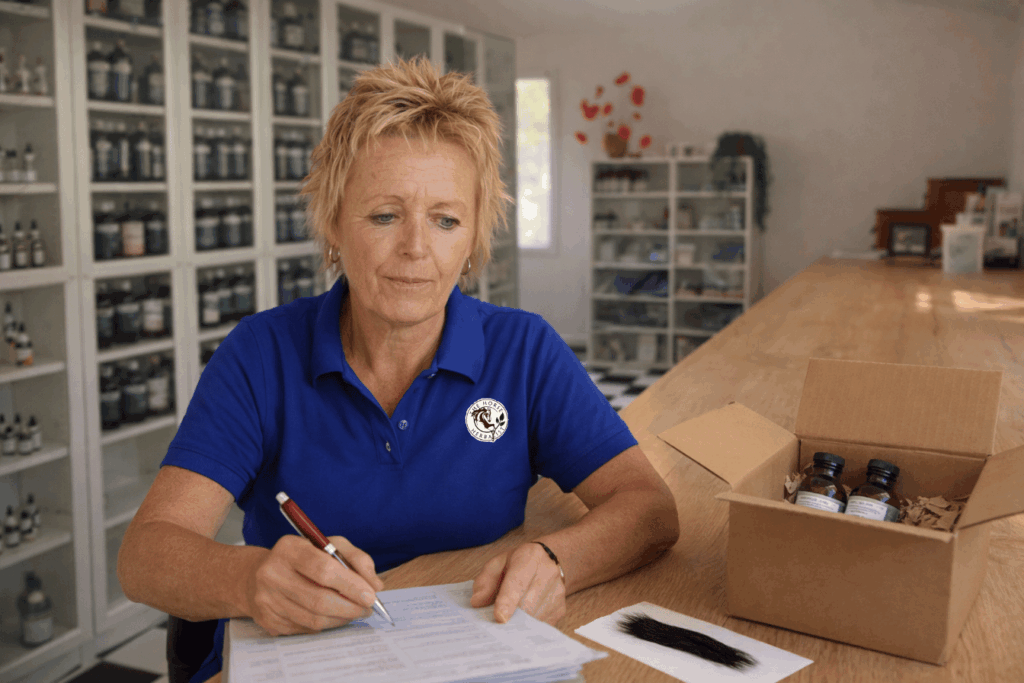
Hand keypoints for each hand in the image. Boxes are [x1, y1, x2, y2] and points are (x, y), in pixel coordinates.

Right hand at [243, 534, 383, 635]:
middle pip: (319, 599)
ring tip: (354, 612)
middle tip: (367, 609)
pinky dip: (325, 625)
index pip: (323, 569)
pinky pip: (305, 629)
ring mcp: (266, 599)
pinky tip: (333, 616)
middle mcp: (272, 573)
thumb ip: (356, 559)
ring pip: (314, 619)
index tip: (370, 595)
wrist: (257, 575)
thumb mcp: (329, 545)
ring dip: (341, 619)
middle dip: (350, 607)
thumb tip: (375, 584)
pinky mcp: (267, 620)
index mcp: (289, 548)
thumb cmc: (302, 558)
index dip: (350, 585)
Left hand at [470, 542, 565, 624]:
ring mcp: (557, 593)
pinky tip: (520, 623)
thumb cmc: (520, 563)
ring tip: (507, 622)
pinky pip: (541, 626)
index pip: (518, 582)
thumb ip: (485, 580)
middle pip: (528, 604)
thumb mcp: (498, 563)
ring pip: (535, 619)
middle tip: (494, 626)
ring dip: (518, 624)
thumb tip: (476, 602)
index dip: (507, 601)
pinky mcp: (560, 609)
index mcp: (529, 558)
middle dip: (510, 618)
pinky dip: (528, 628)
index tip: (499, 617)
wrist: (549, 561)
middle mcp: (548, 574)